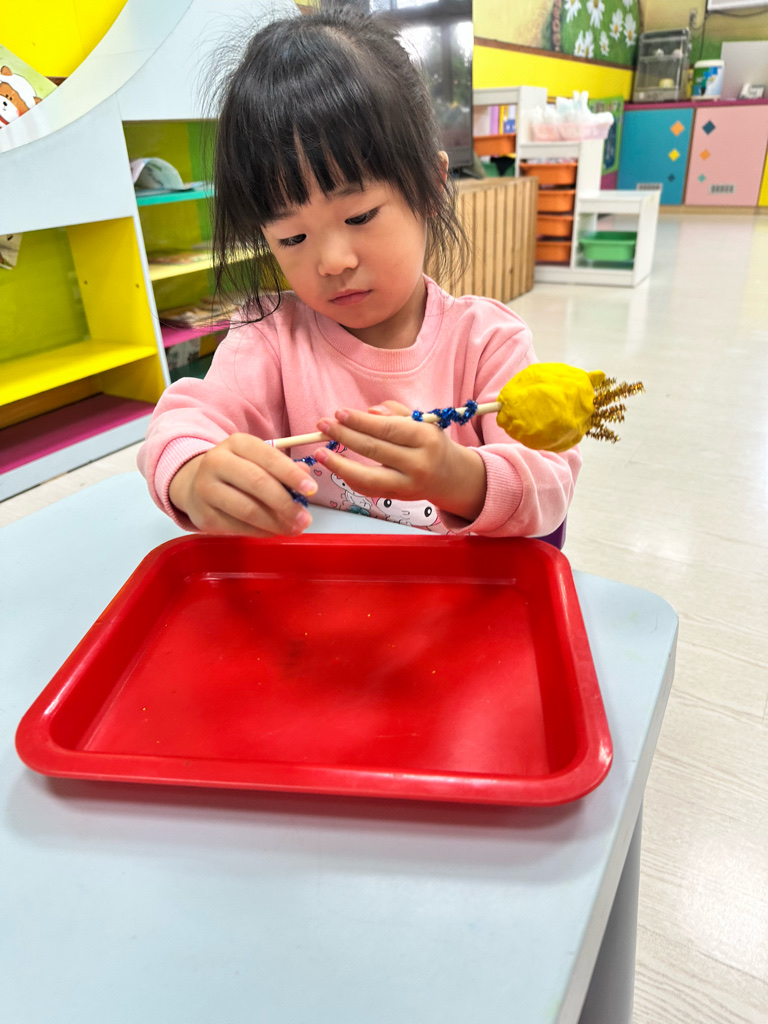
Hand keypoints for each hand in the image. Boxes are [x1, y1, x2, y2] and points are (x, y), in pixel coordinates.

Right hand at [168, 433, 316, 535]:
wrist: (193, 484)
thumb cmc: (236, 471)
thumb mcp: (257, 461)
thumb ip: (282, 468)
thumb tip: (306, 479)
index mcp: (236, 443)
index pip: (268, 457)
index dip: (292, 475)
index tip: (312, 490)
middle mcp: (217, 462)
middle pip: (257, 483)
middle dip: (286, 503)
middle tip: (306, 518)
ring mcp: (207, 489)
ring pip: (248, 509)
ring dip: (276, 522)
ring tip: (295, 528)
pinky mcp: (204, 514)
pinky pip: (238, 526)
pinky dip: (261, 531)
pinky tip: (274, 531)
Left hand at [314, 402, 486, 521]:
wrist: (451, 477)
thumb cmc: (431, 443)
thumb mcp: (422, 421)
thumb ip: (395, 412)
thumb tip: (370, 412)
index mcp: (426, 439)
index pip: (387, 429)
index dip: (360, 421)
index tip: (339, 413)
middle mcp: (418, 464)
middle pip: (374, 450)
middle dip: (344, 436)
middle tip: (322, 426)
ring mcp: (407, 486)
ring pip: (368, 477)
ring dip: (339, 465)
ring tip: (320, 452)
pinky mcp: (397, 499)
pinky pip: (368, 489)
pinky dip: (350, 478)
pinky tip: (336, 466)